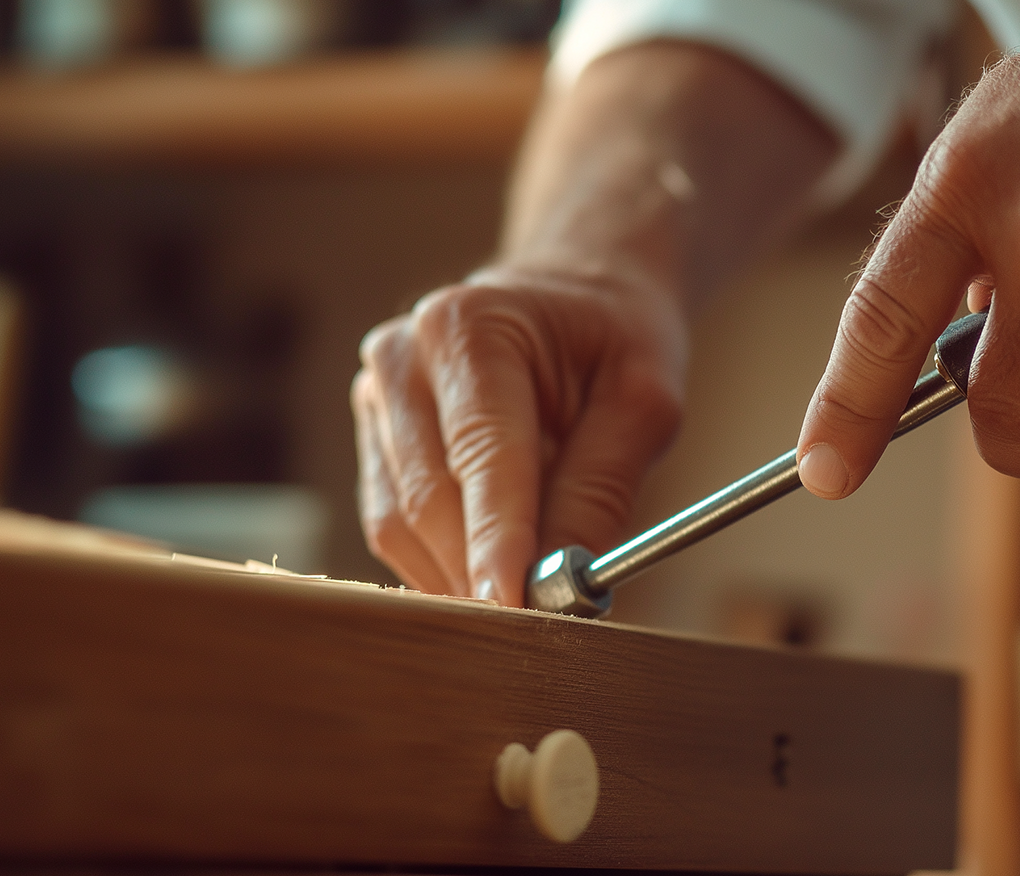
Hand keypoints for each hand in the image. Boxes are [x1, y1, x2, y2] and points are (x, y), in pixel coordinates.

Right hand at [350, 42, 834, 603]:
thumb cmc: (615, 338)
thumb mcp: (645, 398)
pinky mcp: (373, 438)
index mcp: (470, 326)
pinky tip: (492, 577)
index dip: (498, 537)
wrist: (576, 295)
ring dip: (460, 576)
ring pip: (401, 521)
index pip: (482, 453)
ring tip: (526, 607)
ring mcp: (376, 398)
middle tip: (540, 632)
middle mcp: (403, 357)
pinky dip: (443, 563)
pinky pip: (395, 523)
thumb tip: (568, 580)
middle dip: (483, 570)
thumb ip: (603, 484)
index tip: (515, 606)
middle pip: (430, 497)